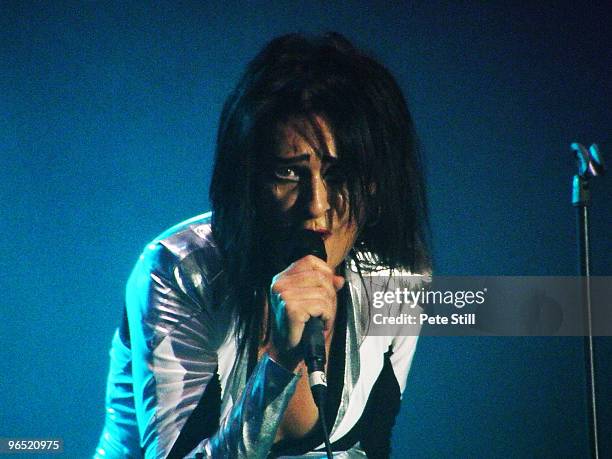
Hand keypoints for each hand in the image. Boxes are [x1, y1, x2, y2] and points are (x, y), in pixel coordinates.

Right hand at [266, 255, 344, 370]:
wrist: (285, 351)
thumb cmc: (297, 327)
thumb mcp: (311, 301)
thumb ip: (324, 287)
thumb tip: (339, 279)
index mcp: (282, 278)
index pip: (309, 261)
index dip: (325, 271)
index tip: (328, 286)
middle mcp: (280, 284)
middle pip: (321, 277)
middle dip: (330, 294)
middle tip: (324, 310)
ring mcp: (284, 296)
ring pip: (324, 293)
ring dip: (329, 309)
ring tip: (320, 319)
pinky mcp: (292, 309)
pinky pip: (323, 306)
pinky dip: (327, 318)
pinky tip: (320, 324)